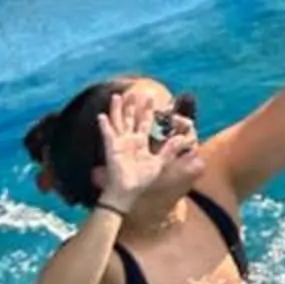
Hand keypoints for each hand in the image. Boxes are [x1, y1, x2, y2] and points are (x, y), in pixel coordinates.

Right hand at [95, 81, 183, 210]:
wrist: (128, 192)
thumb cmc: (142, 179)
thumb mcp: (159, 163)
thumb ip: (169, 150)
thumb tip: (183, 138)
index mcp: (141, 142)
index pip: (146, 121)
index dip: (148, 110)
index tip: (152, 97)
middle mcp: (129, 140)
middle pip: (131, 118)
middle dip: (132, 105)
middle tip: (135, 91)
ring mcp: (119, 143)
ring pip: (118, 122)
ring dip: (117, 110)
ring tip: (116, 96)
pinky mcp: (112, 149)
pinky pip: (107, 135)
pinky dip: (104, 126)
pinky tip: (101, 116)